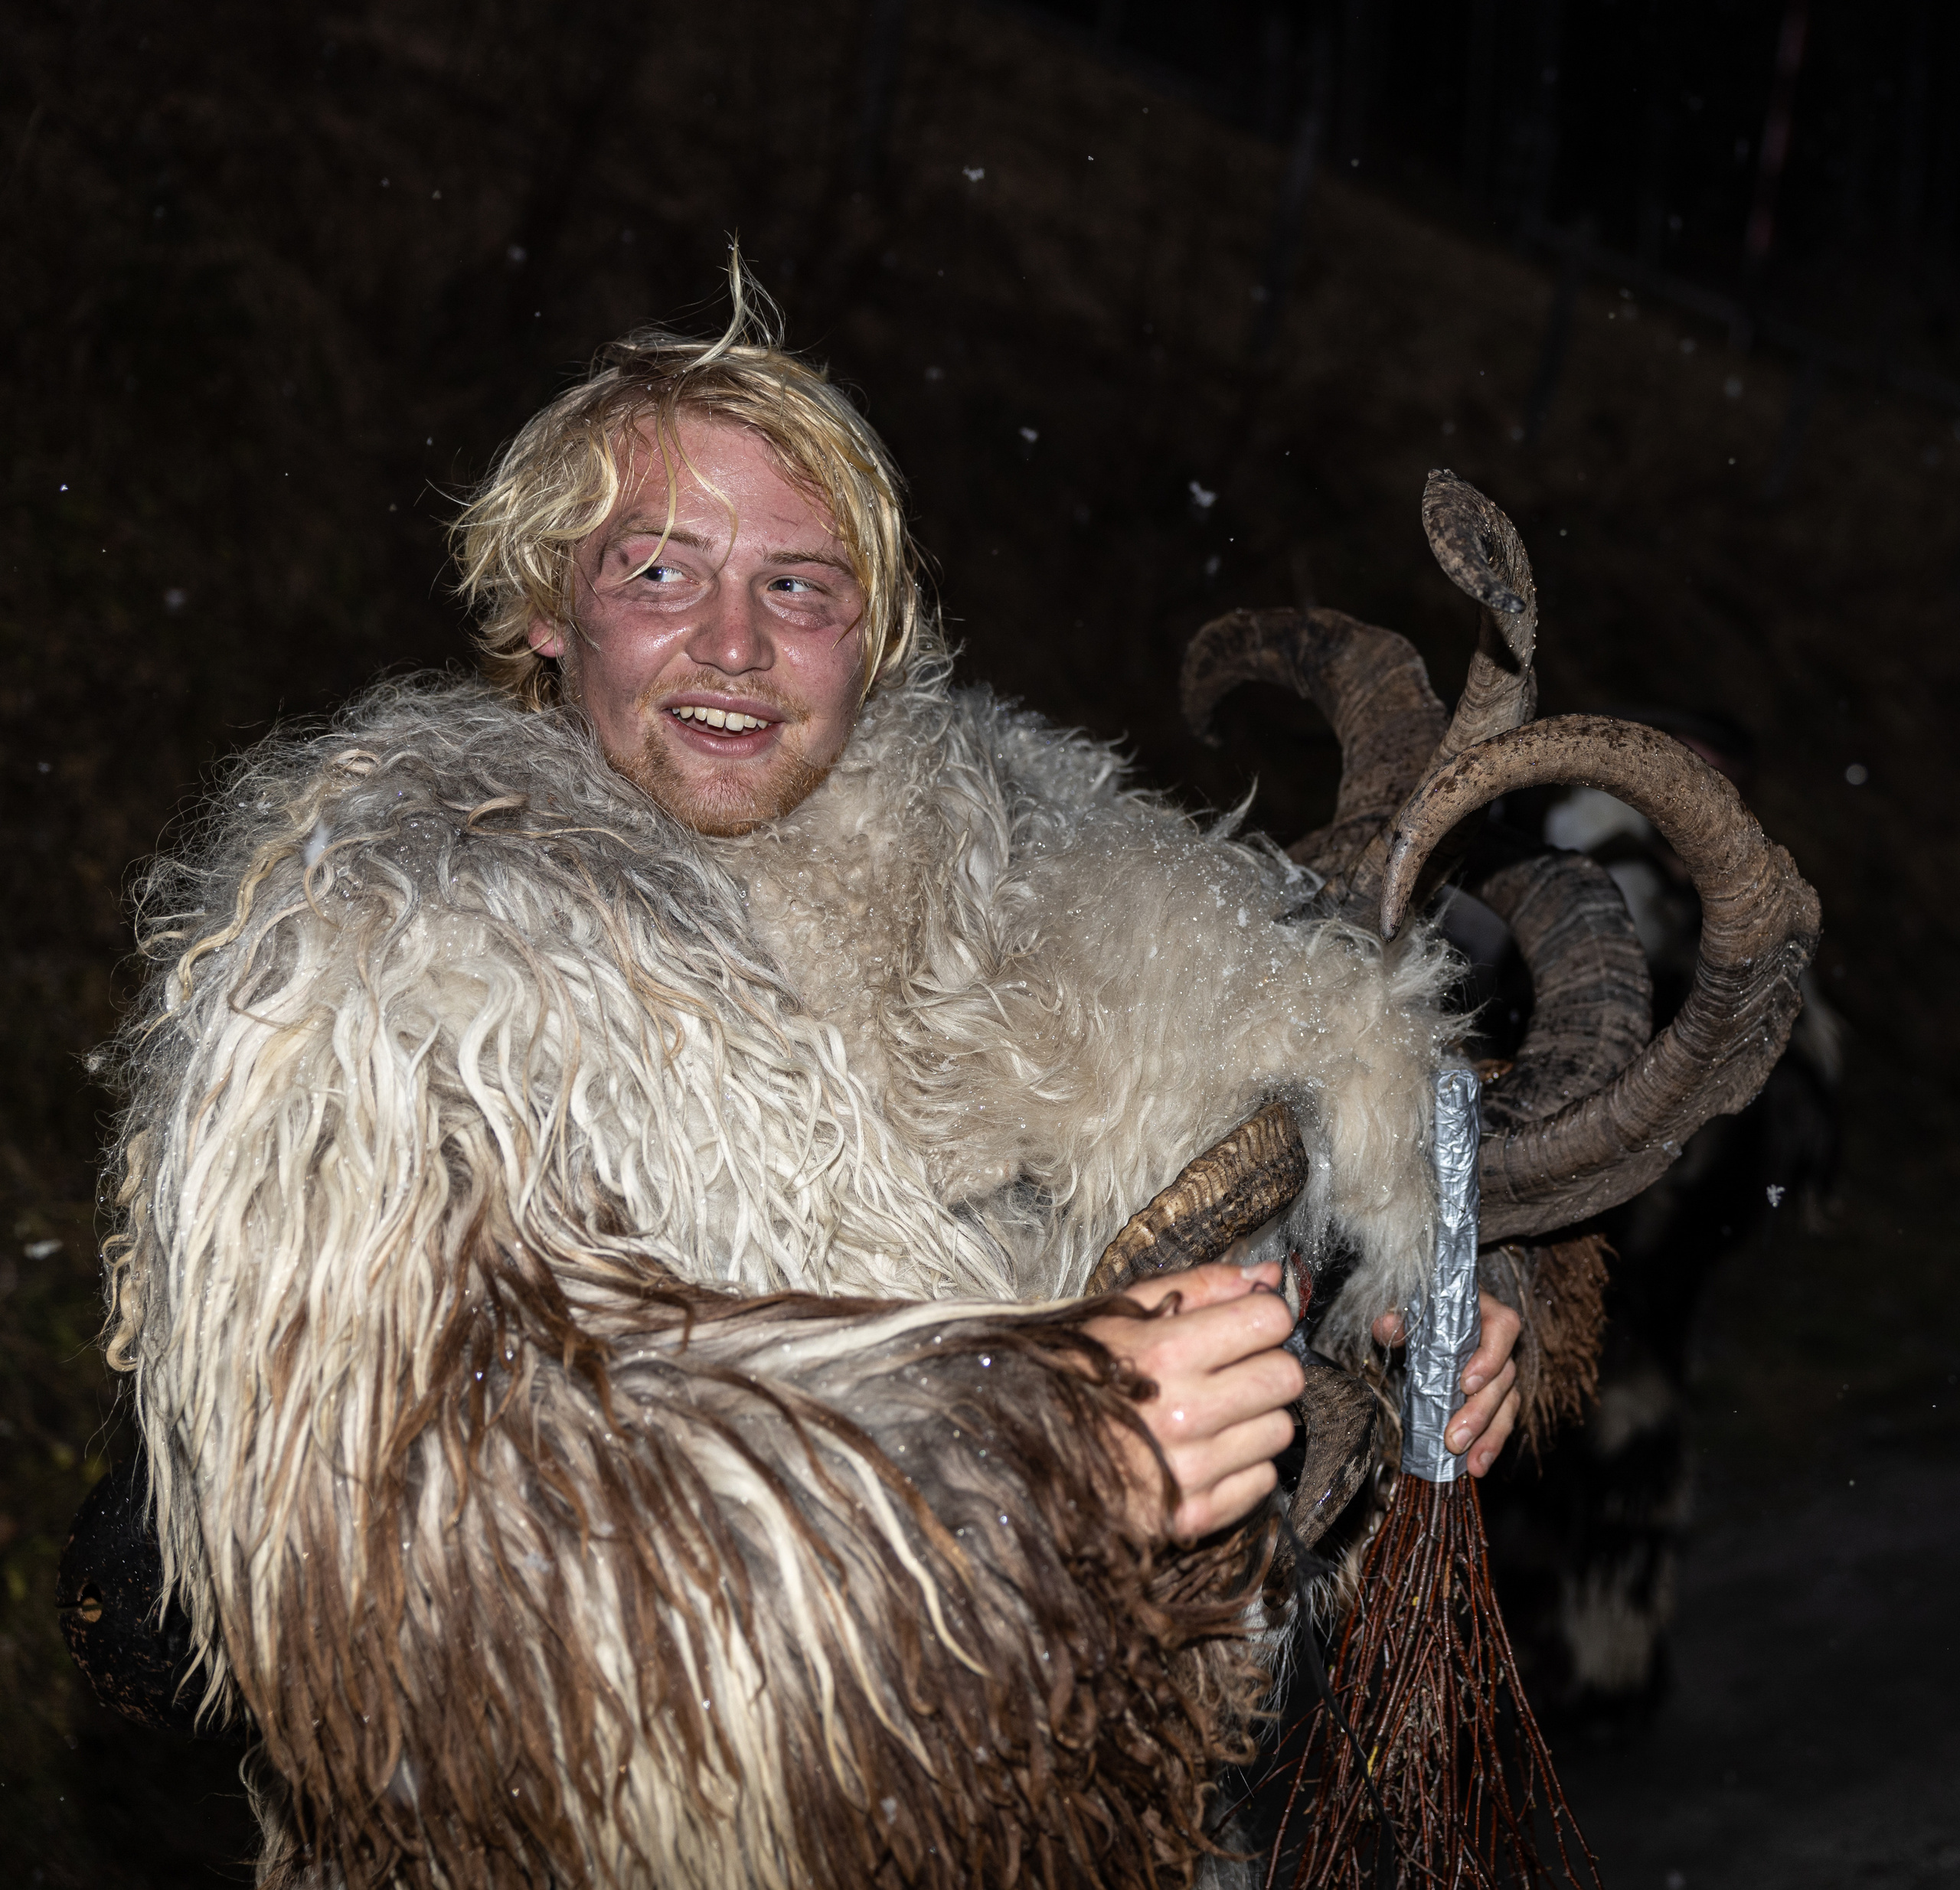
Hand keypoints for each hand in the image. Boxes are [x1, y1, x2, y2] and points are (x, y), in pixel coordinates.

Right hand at [1085, 1260, 1304, 1542]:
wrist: (1017, 1449)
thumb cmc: (1070, 1374)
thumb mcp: (1121, 1312)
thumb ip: (1198, 1286)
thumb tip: (1265, 1275)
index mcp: (1163, 1353)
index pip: (1268, 1320)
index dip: (1261, 1315)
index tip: (1247, 1321)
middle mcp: (1182, 1413)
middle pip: (1285, 1377)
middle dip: (1267, 1364)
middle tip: (1234, 1367)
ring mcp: (1188, 1471)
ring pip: (1280, 1430)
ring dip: (1256, 1417)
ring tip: (1213, 1411)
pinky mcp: (1190, 1518)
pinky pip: (1261, 1481)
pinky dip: (1243, 1464)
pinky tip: (1206, 1449)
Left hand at [1370, 1291, 1521, 1477]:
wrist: (1427, 1313)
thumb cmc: (1423, 1308)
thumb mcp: (1407, 1308)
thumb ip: (1398, 1318)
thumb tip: (1387, 1324)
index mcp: (1485, 1311)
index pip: (1503, 1328)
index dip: (1490, 1357)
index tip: (1466, 1383)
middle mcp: (1500, 1342)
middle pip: (1505, 1377)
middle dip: (1480, 1413)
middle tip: (1455, 1439)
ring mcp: (1500, 1370)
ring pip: (1507, 1404)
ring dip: (1490, 1437)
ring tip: (1473, 1464)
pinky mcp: (1494, 1393)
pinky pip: (1500, 1419)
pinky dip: (1488, 1443)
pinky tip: (1476, 1465)